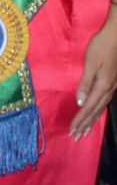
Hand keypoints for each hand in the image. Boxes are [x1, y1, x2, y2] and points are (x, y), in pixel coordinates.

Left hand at [70, 12, 116, 139]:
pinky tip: (95, 113)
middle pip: (95, 111)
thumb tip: (80, 102)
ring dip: (92, 120)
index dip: (80, 121)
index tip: (72, 131)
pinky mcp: (112, 82)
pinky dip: (98, 111)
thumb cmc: (101, 47)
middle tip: (76, 137)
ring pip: (101, 108)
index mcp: (102, 86)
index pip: (88, 108)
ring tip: (85, 131)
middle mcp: (109, 89)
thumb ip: (85, 84)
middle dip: (85, 125)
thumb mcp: (91, 64)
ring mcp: (112, 86)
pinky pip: (104, 102)